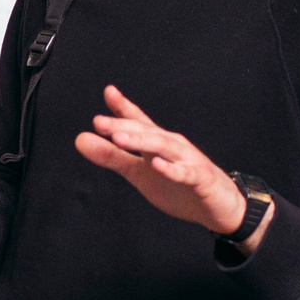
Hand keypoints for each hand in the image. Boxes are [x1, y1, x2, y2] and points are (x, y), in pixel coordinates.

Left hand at [74, 86, 263, 253]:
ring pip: (164, 147)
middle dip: (122, 125)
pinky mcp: (201, 179)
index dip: (123, 108)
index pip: (138, 121)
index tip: (108, 92)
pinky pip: (186, 173)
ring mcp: (188, 161)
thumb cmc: (180, 186)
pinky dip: (172, 169)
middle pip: (146, 132)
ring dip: (142, 141)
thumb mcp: (139, 173)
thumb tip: (80, 140)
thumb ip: (111, 156)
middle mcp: (172, 145)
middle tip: (98, 122)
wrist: (219, 207)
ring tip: (119, 138)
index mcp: (156, 143)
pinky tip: (158, 165)